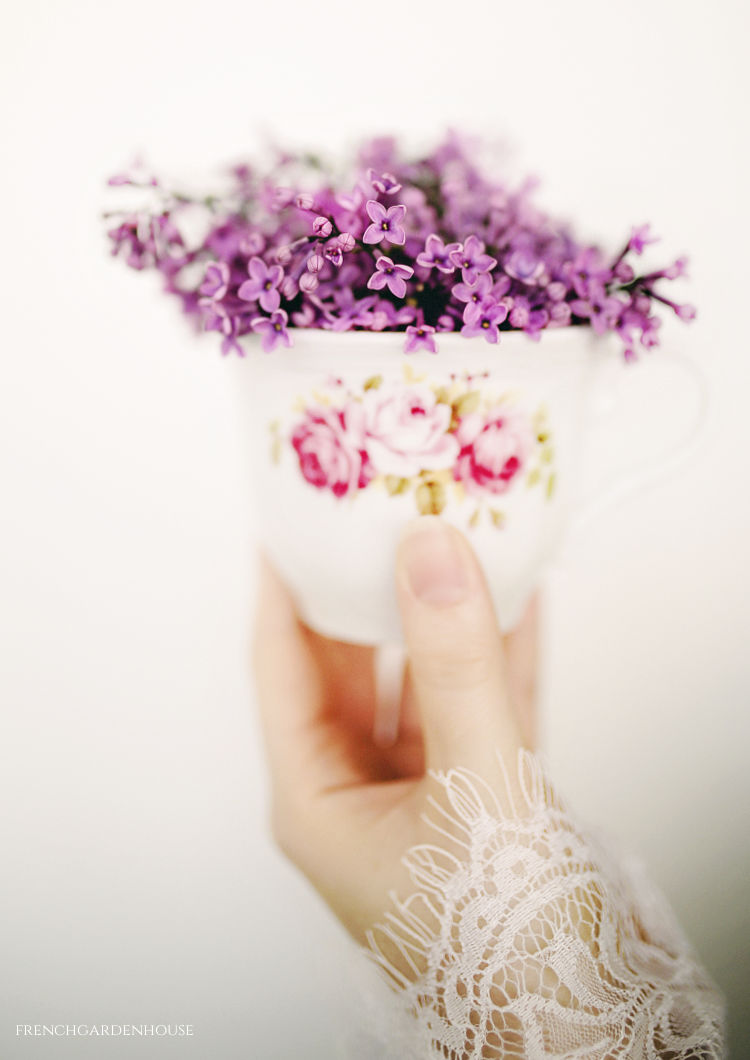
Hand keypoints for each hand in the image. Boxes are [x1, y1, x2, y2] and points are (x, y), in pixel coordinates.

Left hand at [252, 516, 539, 946]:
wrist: (575, 1023)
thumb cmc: (501, 938)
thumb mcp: (475, 783)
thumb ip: (455, 666)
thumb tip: (429, 554)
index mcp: (317, 800)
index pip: (281, 667)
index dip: (283, 589)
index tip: (289, 523)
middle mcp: (356, 795)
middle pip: (350, 668)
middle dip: (366, 593)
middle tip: (379, 519)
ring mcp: (418, 797)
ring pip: (419, 684)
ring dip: (440, 619)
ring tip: (452, 542)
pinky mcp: (475, 799)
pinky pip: (475, 708)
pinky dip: (495, 657)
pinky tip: (517, 600)